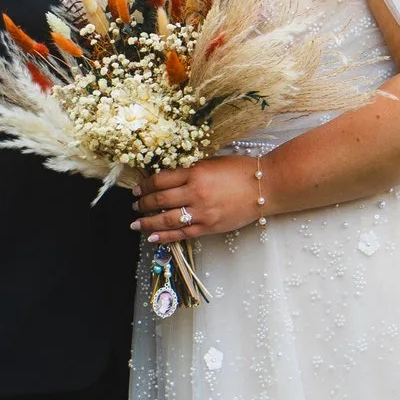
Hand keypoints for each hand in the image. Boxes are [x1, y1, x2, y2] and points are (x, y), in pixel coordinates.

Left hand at [132, 156, 260, 242]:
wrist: (265, 186)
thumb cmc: (240, 170)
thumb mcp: (212, 162)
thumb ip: (190, 170)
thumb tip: (167, 178)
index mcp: (195, 173)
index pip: (161, 180)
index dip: (145, 185)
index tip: (137, 189)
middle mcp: (196, 193)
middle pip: (160, 200)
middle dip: (143, 204)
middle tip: (134, 206)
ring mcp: (202, 212)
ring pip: (167, 220)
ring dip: (148, 222)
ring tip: (136, 224)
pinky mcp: (210, 227)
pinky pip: (183, 234)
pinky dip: (165, 236)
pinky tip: (153, 237)